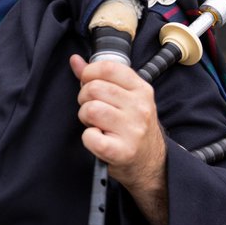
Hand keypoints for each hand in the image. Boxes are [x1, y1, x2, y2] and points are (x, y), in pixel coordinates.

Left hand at [70, 54, 168, 224]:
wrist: (150, 163)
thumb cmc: (133, 128)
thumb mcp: (125, 98)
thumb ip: (100, 77)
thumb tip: (75, 61)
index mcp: (141, 90)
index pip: (109, 67)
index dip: (90, 73)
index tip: (88, 83)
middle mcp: (140, 107)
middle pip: (94, 88)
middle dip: (84, 98)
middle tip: (92, 110)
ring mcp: (132, 130)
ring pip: (90, 109)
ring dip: (86, 118)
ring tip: (96, 124)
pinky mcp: (121, 151)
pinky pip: (90, 136)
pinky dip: (88, 138)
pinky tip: (98, 139)